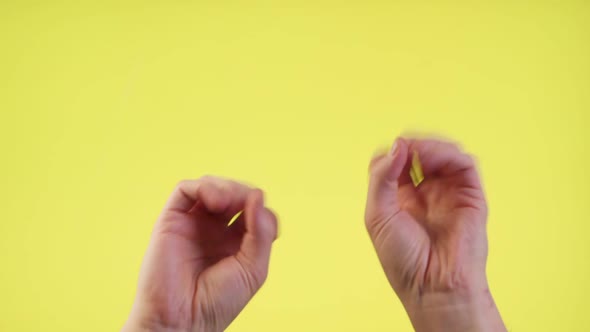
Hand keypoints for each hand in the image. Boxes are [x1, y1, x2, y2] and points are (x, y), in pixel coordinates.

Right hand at [123, 176, 277, 331]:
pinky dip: (202, 186)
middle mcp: (214, 229)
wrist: (183, 319)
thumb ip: (261, 231)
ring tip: (226, 203)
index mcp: (236, 242)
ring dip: (225, 187)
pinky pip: (185, 190)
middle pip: (234, 193)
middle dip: (243, 193)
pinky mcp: (172, 220)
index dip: (261, 209)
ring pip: (211, 186)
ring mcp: (193, 223)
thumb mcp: (254, 268)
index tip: (261, 225)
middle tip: (245, 204)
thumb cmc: (218, 302)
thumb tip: (258, 195)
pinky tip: (213, 200)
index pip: (254, 210)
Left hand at [365, 138, 505, 331]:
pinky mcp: (470, 196)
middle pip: (419, 153)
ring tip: (420, 152)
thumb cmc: (403, 259)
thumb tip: (398, 144)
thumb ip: (382, 177)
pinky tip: (436, 157)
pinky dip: (451, 153)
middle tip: (405, 148)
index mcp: (400, 198)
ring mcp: (448, 193)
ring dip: (430, 145)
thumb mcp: (377, 215)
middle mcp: (425, 193)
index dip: (391, 154)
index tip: (388, 159)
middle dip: (411, 145)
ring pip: (443, 153)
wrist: (433, 286)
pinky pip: (465, 165)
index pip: (395, 162)